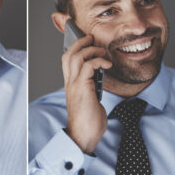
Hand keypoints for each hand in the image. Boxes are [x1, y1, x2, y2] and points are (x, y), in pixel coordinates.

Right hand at [62, 34, 111, 153]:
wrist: (83, 136)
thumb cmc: (88, 122)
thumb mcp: (91, 100)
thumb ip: (92, 88)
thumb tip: (100, 80)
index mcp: (71, 85)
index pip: (67, 60)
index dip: (75, 48)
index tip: (86, 42)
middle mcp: (70, 83)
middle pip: (68, 54)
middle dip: (81, 43)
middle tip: (92, 39)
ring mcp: (74, 85)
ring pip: (76, 57)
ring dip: (91, 50)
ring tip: (102, 52)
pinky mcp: (83, 88)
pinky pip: (88, 66)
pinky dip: (98, 61)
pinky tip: (107, 65)